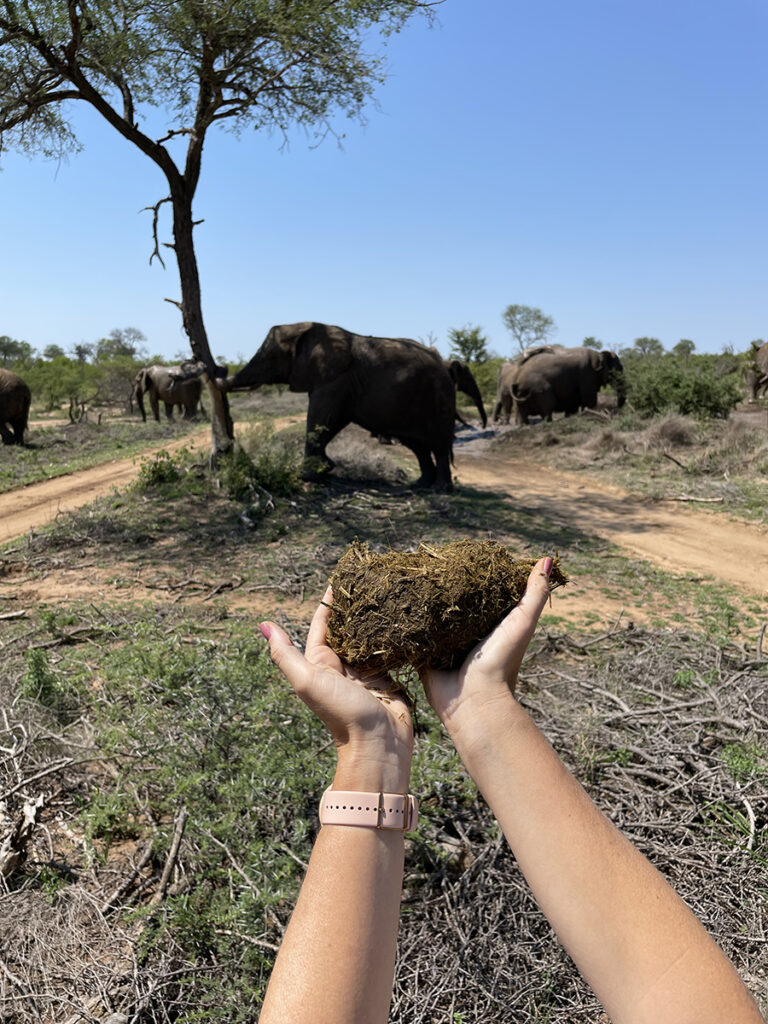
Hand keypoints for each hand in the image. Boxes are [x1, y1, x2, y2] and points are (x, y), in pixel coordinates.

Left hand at [261, 587, 412, 793]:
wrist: (377, 746)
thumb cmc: (339, 713)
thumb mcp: (307, 680)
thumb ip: (285, 653)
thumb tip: (262, 624)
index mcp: (319, 663)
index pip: (323, 624)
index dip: (330, 602)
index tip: (341, 577)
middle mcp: (341, 665)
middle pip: (347, 628)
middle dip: (355, 606)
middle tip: (369, 579)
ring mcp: (365, 671)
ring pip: (368, 636)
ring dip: (375, 617)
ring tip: (387, 593)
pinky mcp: (388, 677)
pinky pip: (388, 649)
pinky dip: (392, 634)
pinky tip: (402, 618)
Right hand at [421, 557, 552, 734]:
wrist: (474, 702)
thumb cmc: (503, 662)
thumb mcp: (522, 621)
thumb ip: (534, 593)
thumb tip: (547, 558)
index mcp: (489, 622)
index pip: (479, 590)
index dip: (472, 572)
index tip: (459, 551)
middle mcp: (465, 631)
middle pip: (452, 602)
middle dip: (441, 586)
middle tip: (427, 562)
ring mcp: (443, 643)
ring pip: (429, 616)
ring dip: (420, 602)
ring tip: (406, 579)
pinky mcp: (423, 654)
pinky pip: (410, 635)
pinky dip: (404, 623)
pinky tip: (394, 603)